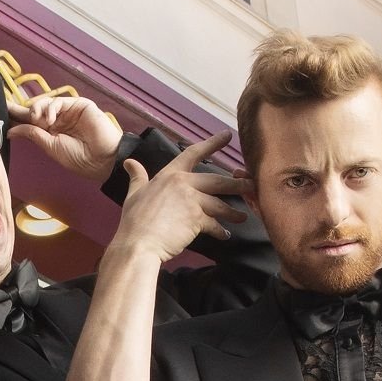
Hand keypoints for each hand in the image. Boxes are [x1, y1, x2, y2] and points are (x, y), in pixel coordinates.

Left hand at [7, 94, 122, 180]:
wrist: (102, 159)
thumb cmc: (79, 158)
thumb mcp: (50, 147)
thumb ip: (32, 134)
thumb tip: (11, 130)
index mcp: (52, 132)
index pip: (31, 122)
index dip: (16, 117)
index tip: (0, 113)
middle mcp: (59, 120)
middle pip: (35, 110)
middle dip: (19, 109)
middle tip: (5, 107)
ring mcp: (69, 111)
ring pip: (44, 103)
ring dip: (36, 110)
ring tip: (38, 120)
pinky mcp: (79, 104)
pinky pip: (59, 101)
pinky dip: (50, 108)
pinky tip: (49, 119)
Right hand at [106, 131, 246, 263]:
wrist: (138, 245)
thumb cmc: (134, 222)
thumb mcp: (133, 195)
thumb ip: (137, 178)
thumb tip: (130, 163)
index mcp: (169, 175)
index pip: (193, 153)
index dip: (212, 143)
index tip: (227, 135)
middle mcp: (183, 184)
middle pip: (218, 181)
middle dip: (237, 184)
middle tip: (251, 185)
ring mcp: (192, 201)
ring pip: (220, 204)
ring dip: (233, 212)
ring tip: (242, 217)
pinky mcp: (197, 220)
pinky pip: (215, 224)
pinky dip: (221, 231)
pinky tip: (225, 235)